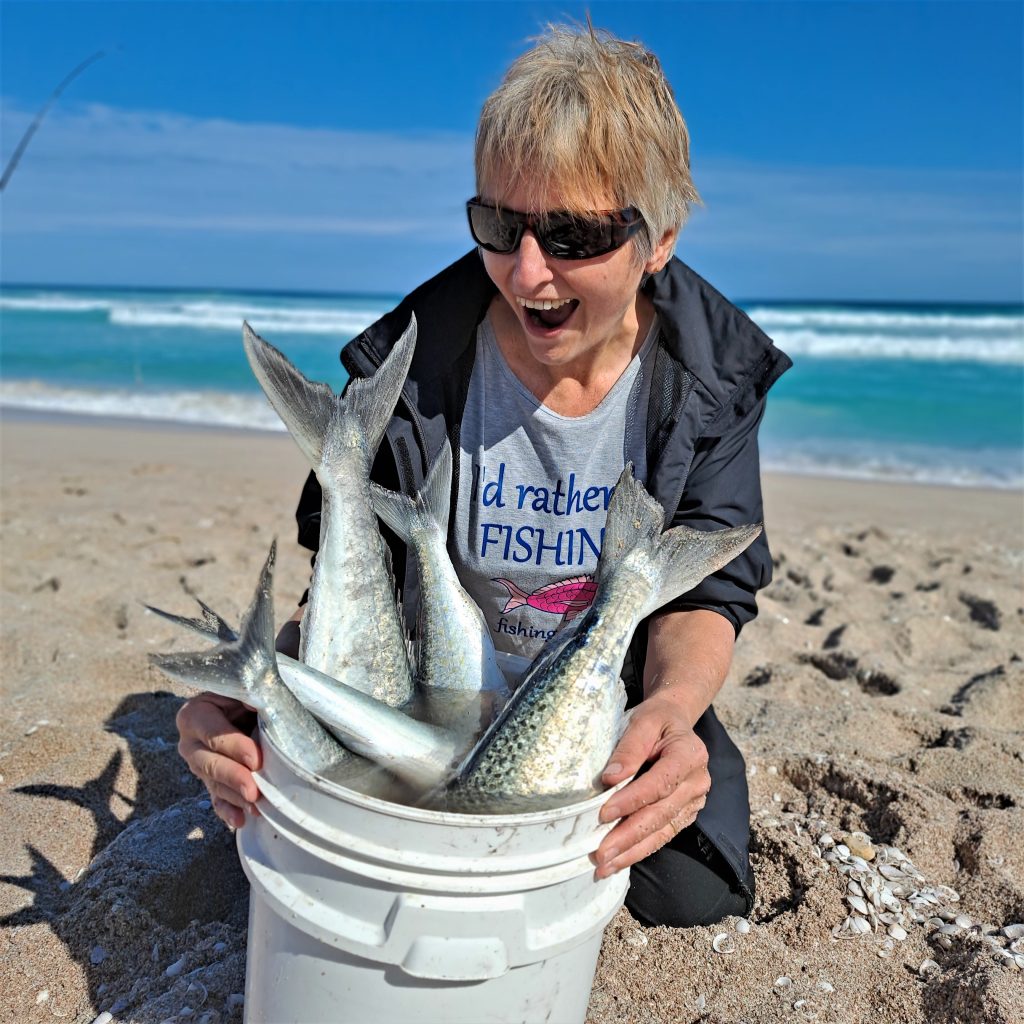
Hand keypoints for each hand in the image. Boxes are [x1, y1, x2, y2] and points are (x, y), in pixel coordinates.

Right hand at [176, 692, 261, 828]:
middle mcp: (190, 741)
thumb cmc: (245, 692)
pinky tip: (240, 820)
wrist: (244, 702)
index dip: (233, 746)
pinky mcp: (210, 781)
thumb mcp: (244, 687)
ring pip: (214, 783)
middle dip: (233, 777)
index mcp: (194, 713)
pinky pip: (216, 798)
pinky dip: (228, 810)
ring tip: (255, 806)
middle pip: (209, 763)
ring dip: (234, 796)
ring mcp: (199, 764)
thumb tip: (264, 707)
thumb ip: (251, 694)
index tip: (256, 758)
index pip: (212, 732)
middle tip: (254, 790)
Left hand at [592, 695, 709, 877]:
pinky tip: (620, 861)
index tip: (603, 814)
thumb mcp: (642, 721)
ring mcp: (695, 801)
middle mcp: (697, 781)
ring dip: (632, 851)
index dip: (631, 801)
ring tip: (604, 866)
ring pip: (662, 831)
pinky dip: (640, 849)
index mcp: (690, 755)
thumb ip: (628, 748)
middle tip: (600, 854)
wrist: (674, 720)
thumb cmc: (656, 720)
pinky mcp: (686, 813)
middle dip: (628, 837)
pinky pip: (663, 834)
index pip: (659, 783)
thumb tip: (610, 778)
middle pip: (660, 814)